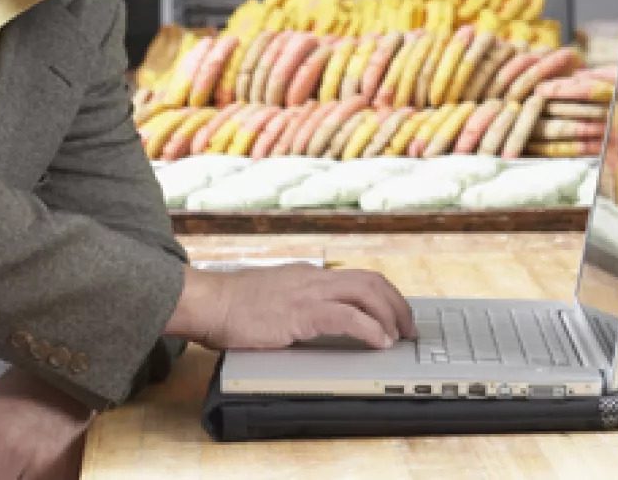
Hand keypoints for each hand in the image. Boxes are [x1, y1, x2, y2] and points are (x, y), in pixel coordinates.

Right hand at [165, 264, 415, 349]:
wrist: (207, 303)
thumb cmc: (231, 306)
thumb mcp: (272, 299)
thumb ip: (296, 305)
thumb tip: (314, 321)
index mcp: (308, 275)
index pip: (358, 277)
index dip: (384, 295)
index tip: (395, 314)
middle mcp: (313, 278)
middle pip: (371, 280)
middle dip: (397, 303)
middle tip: (409, 327)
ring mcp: (308, 293)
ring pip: (366, 293)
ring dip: (390, 315)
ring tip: (399, 336)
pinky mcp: (300, 313)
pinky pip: (347, 317)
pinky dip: (369, 328)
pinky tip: (379, 341)